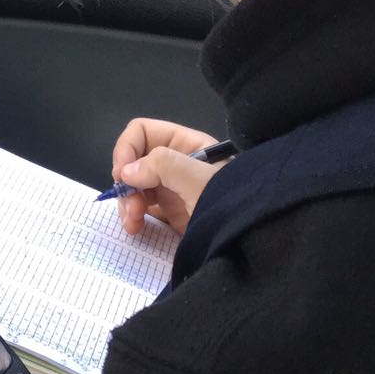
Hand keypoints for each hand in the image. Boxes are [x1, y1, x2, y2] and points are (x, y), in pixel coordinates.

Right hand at [111, 117, 231, 236]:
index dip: (127, 149)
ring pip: (133, 186)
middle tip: (132, 207)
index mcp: (185, 144)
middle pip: (133, 161)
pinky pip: (142, 209)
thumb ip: (163, 165)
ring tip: (133, 224)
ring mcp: (172, 189)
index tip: (122, 175)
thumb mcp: (199, 179)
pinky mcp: (170, 213)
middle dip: (126, 183)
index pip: (143, 132)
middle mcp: (175, 163)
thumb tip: (127, 171)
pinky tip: (136, 228)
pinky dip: (133, 217)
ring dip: (126, 203)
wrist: (252, 241)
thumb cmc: (230, 202)